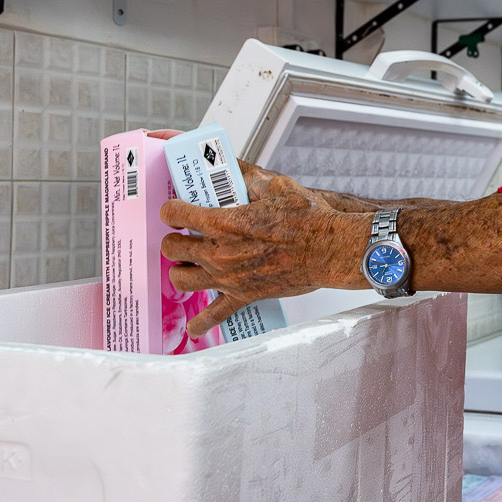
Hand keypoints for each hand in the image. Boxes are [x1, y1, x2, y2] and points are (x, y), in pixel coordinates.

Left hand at [159, 161, 367, 335]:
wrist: (329, 249)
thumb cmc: (309, 220)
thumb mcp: (279, 187)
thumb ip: (253, 180)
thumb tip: (243, 173)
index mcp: (223, 222)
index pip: (175, 214)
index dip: (171, 210)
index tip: (175, 210)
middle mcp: (219, 253)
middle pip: (172, 248)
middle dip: (173, 240)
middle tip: (182, 236)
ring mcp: (228, 278)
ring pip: (181, 280)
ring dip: (180, 271)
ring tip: (187, 265)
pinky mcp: (244, 296)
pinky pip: (214, 315)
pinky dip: (201, 323)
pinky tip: (194, 328)